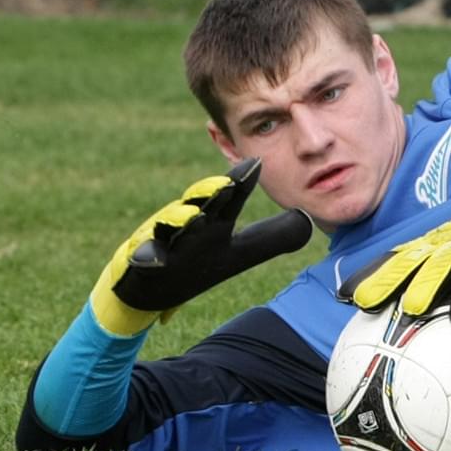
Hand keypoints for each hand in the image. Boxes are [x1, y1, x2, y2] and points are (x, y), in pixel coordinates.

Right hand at [90, 159, 313, 333]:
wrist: (152, 287)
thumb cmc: (199, 260)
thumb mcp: (240, 251)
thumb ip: (274, 236)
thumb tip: (307, 221)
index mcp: (216, 218)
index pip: (231, 196)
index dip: (243, 181)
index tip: (256, 163)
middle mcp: (190, 223)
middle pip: (201, 203)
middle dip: (211, 192)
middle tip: (225, 184)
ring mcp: (164, 240)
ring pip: (171, 225)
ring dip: (179, 219)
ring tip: (192, 216)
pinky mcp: (143, 261)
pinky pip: (144, 259)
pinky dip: (147, 257)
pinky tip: (152, 258)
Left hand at [340, 184, 450, 319]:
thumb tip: (429, 313)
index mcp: (438, 243)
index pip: (397, 258)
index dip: (369, 274)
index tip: (342, 296)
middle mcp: (447, 240)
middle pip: (409, 261)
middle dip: (383, 281)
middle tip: (360, 304)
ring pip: (441, 264)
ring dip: (423, 286)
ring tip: (408, 310)